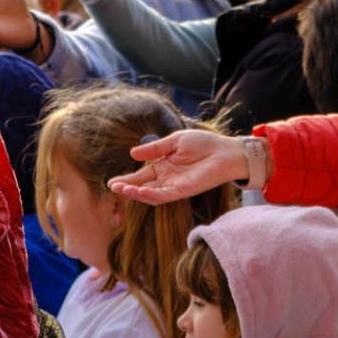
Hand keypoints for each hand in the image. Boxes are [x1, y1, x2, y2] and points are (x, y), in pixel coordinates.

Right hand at [108, 129, 248, 203]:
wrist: (225, 151)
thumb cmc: (204, 144)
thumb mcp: (174, 142)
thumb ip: (155, 149)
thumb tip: (133, 153)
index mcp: (164, 166)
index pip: (141, 175)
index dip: (127, 178)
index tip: (112, 182)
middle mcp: (167, 179)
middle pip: (143, 186)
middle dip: (127, 188)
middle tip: (113, 187)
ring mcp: (174, 186)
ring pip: (151, 194)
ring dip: (136, 193)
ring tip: (122, 189)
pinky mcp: (183, 191)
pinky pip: (163, 196)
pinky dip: (150, 195)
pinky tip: (139, 191)